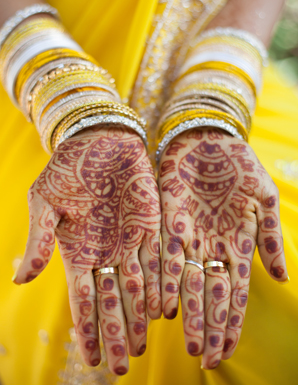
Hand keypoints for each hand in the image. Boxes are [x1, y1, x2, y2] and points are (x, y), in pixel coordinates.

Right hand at [14, 125, 160, 374]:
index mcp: (78, 252)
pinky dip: (162, 284)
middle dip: (116, 333)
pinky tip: (164, 308)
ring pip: (137, 288)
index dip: (87, 330)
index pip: (83, 299)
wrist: (98, 140)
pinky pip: (159, 260)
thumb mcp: (44, 202)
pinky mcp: (153, 225)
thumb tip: (20, 280)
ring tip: (142, 346)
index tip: (93, 360)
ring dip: (139, 318)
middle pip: (113, 302)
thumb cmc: (67, 169)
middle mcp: (107, 253)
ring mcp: (131, 241)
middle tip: (123, 366)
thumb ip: (38, 240)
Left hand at [159, 127, 287, 368]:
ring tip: (188, 343)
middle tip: (204, 359)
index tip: (226, 349)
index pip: (234, 292)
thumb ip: (271, 237)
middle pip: (210, 294)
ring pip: (187, 283)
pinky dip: (166, 280)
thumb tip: (282, 279)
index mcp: (236, 244)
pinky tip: (163, 305)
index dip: (231, 321)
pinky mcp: (168, 221)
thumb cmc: (239, 165)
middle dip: (208, 327)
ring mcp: (189, 235)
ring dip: (188, 313)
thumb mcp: (264, 198)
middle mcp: (211, 246)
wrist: (208, 137)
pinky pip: (166, 256)